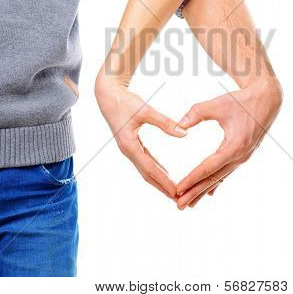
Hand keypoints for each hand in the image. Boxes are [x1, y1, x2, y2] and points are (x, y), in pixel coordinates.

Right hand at [95, 74, 186, 199]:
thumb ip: (165, 122)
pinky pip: (145, 160)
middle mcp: (128, 151)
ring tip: (173, 190)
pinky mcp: (131, 143)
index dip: (164, 181)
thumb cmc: (125, 101)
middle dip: (162, 187)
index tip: (176, 192)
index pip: (150, 169)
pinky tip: (165, 172)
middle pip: (147, 175)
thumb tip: (184, 133)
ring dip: (159, 180)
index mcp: (129, 146)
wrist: (107, 94)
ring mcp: (129, 148)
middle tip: (179, 199)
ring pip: (146, 169)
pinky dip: (155, 168)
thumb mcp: (146, 111)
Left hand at [175, 78, 281, 209]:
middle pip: (214, 178)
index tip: (178, 189)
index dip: (192, 179)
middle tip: (179, 205)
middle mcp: (240, 156)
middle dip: (195, 192)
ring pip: (220, 177)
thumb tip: (179, 125)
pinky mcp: (243, 154)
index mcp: (234, 146)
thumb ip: (196, 113)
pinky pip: (227, 172)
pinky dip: (216, 182)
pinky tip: (209, 192)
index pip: (209, 167)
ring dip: (204, 190)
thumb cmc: (241, 101)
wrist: (266, 99)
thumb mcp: (217, 104)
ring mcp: (243, 157)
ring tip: (189, 203)